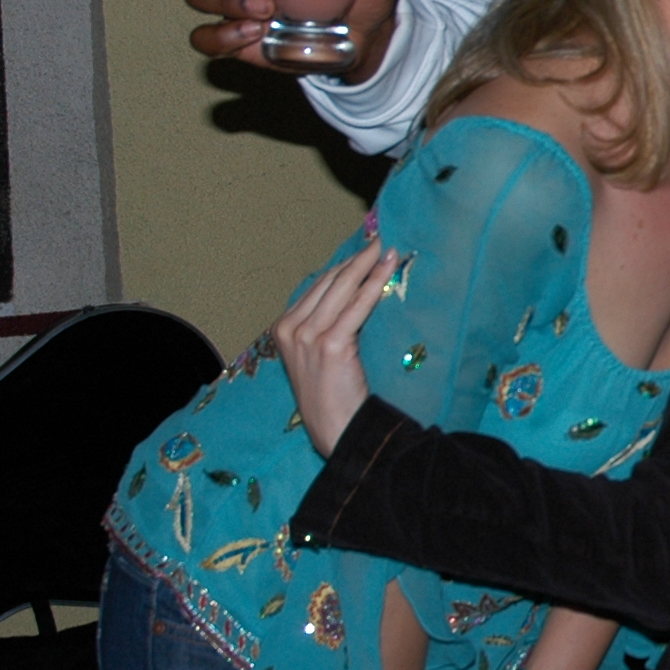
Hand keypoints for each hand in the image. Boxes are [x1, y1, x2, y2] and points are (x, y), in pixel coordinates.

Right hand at [277, 236, 393, 455]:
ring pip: (342, 289)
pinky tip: (388, 270)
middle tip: (379, 241)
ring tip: (387, 249)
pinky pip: (357, 306)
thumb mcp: (320, 355)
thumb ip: (327, 326)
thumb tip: (354, 293)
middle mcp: (289, 330)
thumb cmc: (333, 394)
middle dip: (356, 260)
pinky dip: (374, 285)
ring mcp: (307, 337)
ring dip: (367, 265)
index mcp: (282, 329)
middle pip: (328, 283)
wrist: (336, 429)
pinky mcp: (330, 345)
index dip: (343, 266)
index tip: (364, 250)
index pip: (317, 287)